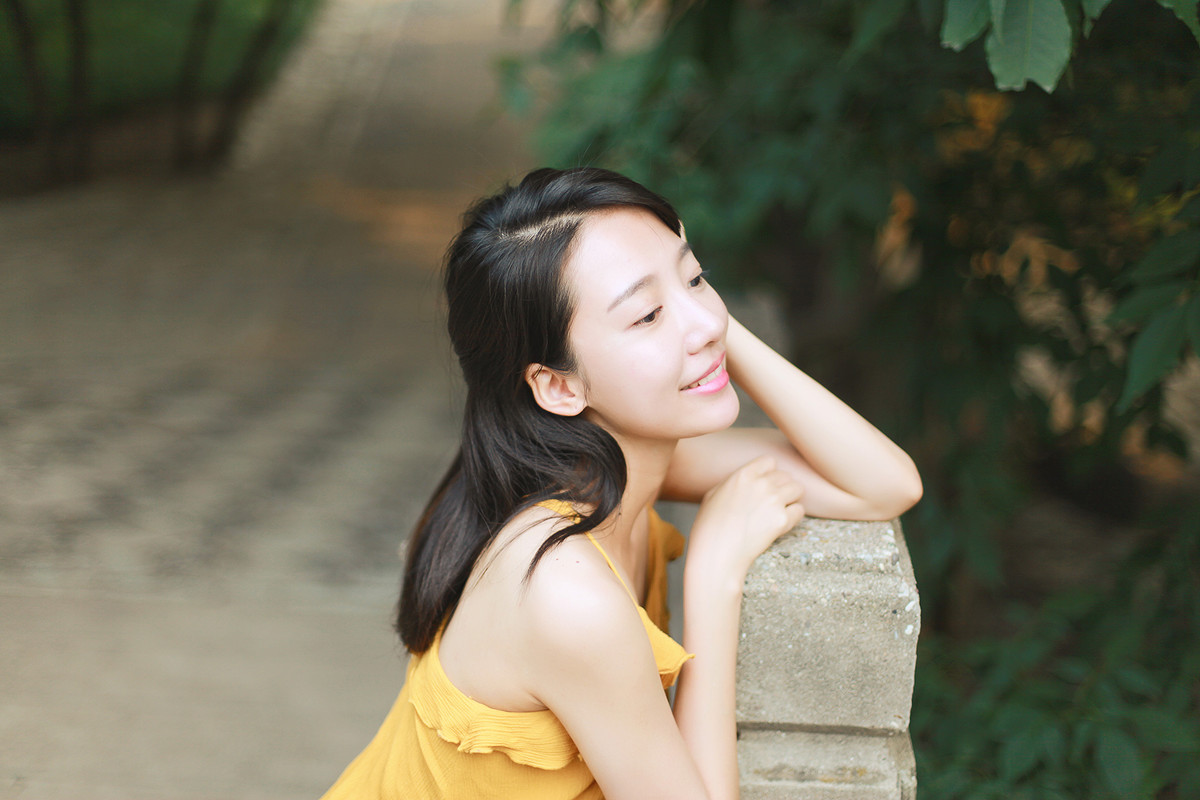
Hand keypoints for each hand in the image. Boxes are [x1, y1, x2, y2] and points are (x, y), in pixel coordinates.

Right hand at [687, 456, 805, 581]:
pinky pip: (799, 510)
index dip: (768, 473)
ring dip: (791, 499)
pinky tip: (779, 524)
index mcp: (742, 475)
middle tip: (772, 503)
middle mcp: (761, 484)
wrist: (716, 554)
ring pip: (798, 489)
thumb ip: (734, 482)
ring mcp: (773, 501)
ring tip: (779, 511)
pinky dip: (793, 517)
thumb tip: (748, 480)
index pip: (769, 461)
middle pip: (786, 475)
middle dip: (781, 487)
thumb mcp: (713, 494)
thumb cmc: (709, 527)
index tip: (764, 486)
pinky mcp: (782, 520)